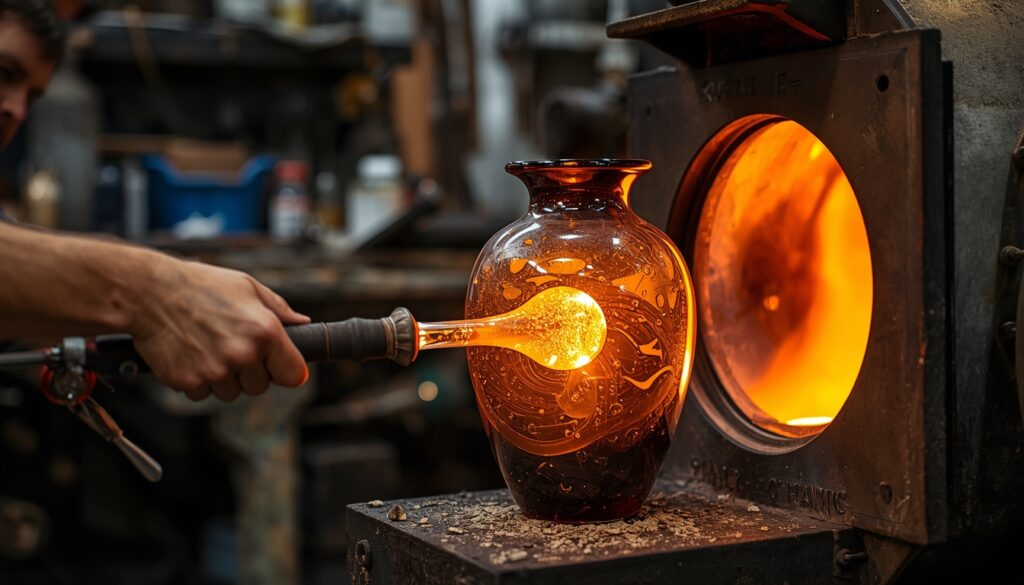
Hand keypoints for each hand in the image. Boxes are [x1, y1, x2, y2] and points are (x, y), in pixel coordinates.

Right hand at [129, 256, 310, 401]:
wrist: (149, 292)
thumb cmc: (200, 285)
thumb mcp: (247, 287)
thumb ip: (279, 309)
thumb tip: (303, 324)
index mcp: (265, 331)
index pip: (293, 375)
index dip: (285, 370)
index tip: (277, 366)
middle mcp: (243, 354)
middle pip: (260, 387)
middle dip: (250, 372)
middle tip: (231, 346)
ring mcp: (215, 371)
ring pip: (231, 393)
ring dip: (223, 378)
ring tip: (208, 347)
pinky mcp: (188, 382)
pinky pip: (203, 394)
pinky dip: (197, 380)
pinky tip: (190, 355)